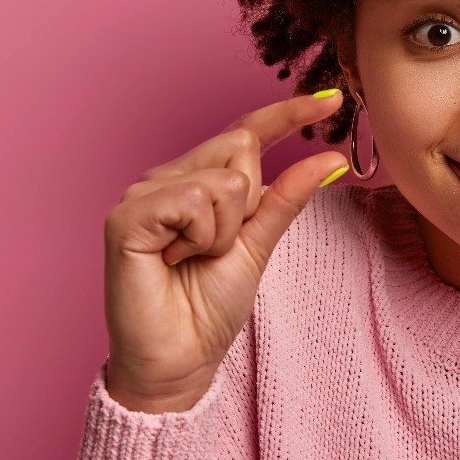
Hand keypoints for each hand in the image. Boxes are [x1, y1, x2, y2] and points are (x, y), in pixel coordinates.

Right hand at [100, 90, 347, 411]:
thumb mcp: (259, 245)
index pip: (244, 132)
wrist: (179, 359)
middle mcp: (166, 178)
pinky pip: (193, 199)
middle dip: (247, 205)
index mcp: (196, 182)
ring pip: (222, 177)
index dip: (287, 113)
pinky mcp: (126, 215)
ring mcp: (142, 193)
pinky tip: (172, 260)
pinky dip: (199, 235)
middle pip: (238, 147)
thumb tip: (330, 159)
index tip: (332, 99)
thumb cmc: (208, 308)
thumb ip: (287, 198)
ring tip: (191, 259)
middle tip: (216, 250)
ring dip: (224, 230)